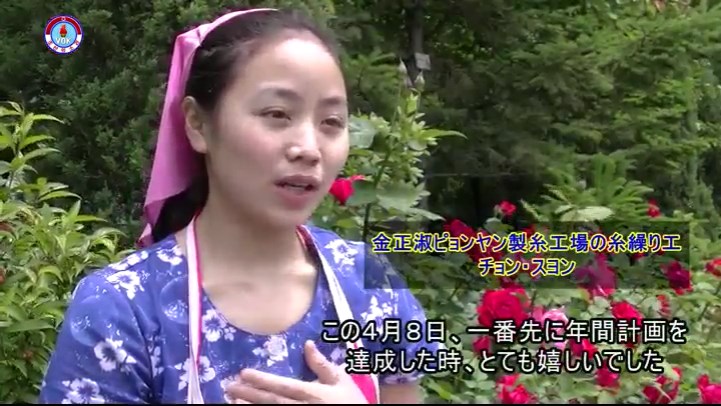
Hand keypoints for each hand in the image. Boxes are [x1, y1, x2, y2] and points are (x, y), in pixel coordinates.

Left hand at [225, 340, 368, 403]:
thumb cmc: (352, 402)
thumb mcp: (342, 380)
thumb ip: (323, 364)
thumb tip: (308, 344)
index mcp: (315, 394)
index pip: (285, 386)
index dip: (263, 380)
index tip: (244, 373)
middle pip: (273, 401)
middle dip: (251, 394)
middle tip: (230, 386)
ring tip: (233, 401)